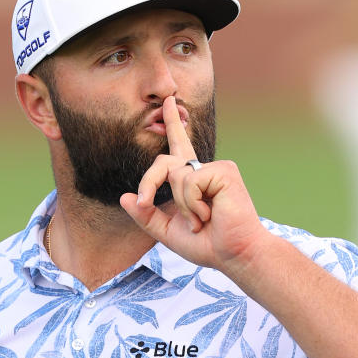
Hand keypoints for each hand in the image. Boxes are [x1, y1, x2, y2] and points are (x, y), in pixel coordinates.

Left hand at [119, 96, 268, 269]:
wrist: (233, 255)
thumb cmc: (207, 244)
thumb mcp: (167, 231)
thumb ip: (146, 214)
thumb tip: (124, 198)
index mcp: (193, 179)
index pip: (179, 146)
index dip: (173, 123)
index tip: (169, 102)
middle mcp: (204, 169)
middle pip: (163, 162)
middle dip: (148, 184)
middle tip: (146, 203)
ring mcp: (215, 168)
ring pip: (175, 175)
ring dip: (182, 206)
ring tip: (202, 220)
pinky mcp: (224, 171)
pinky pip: (189, 181)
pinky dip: (192, 204)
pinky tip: (210, 214)